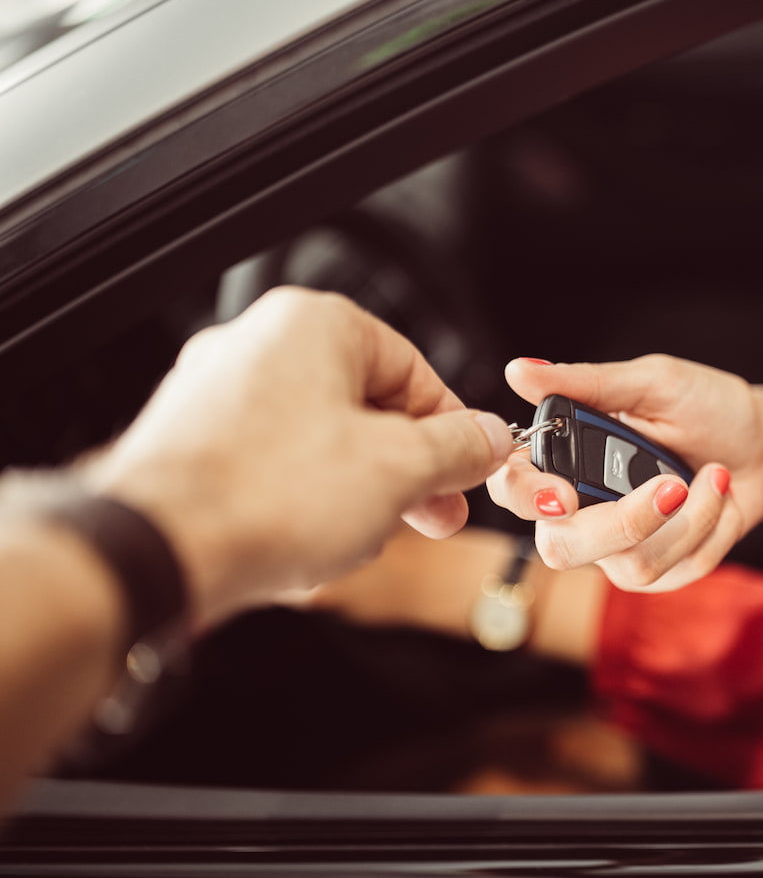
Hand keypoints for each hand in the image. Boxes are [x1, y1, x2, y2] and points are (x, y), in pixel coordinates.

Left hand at [84, 287, 512, 627]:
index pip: (414, 369)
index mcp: (312, 325)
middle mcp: (257, 346)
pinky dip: (303, 502)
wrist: (158, 552)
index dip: (453, 429)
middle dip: (407, 470)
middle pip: (367, 406)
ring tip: (362, 536)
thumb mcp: (400, 470)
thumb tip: (488, 438)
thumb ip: (459, 448)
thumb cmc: (266, 496)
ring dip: (357, 492)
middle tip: (434, 512)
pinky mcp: (194, 445)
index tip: (471, 468)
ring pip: (322, 441)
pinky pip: (274, 467)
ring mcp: (217, 395)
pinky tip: (310, 542)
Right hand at [489, 355, 762, 590]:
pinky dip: (710, 526)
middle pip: (561, 548)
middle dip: (622, 524)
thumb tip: (520, 370)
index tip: (565, 493)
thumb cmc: (704, 407)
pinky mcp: (661, 571)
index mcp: (564, 458)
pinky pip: (676, 569)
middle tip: (671, 486)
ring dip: (690, 517)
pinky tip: (720, 494)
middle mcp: (581, 509)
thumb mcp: (651, 382)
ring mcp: (619, 547)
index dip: (525, 497)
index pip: (513, 488)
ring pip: (630, 564)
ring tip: (715, 473)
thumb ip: (586, 383)